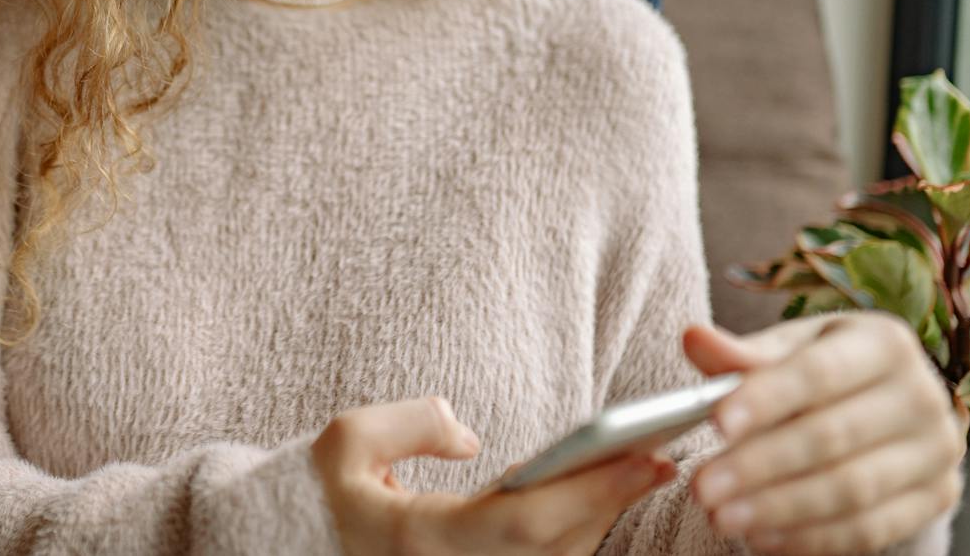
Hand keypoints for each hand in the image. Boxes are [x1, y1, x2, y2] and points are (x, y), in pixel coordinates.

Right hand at [310, 394, 676, 554]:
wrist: (306, 547)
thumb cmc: (328, 491)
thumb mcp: (344, 442)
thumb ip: (407, 425)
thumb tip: (467, 436)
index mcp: (423, 543)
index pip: (525, 522)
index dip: (591, 492)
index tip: (642, 457)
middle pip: (558, 548)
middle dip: (613, 501)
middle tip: (662, 455)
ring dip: (603, 518)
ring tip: (643, 467)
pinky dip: (578, 533)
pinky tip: (601, 497)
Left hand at [683, 315, 966, 554]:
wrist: (885, 402)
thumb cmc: (823, 369)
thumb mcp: (786, 350)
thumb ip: (740, 354)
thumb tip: (694, 339)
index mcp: (885, 342)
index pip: (818, 372)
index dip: (766, 398)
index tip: (716, 423)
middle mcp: (922, 395)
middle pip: (832, 436)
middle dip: (760, 465)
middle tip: (703, 486)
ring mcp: (936, 452)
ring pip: (851, 489)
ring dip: (778, 508)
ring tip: (722, 516)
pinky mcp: (937, 498)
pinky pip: (871, 529)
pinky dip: (811, 538)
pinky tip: (762, 537)